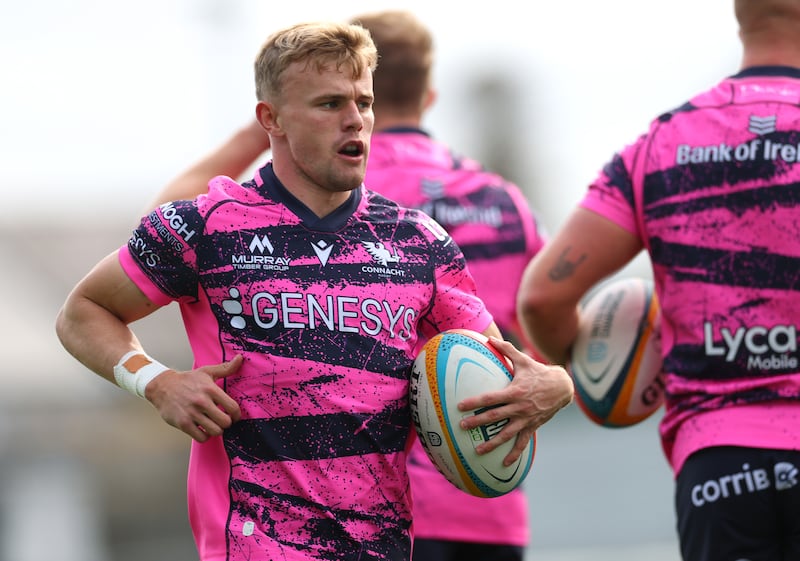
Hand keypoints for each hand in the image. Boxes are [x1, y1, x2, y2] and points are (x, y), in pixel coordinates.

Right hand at [144, 355, 243, 441]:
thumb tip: (240, 358)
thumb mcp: (207, 372)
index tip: (234, 416)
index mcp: (211, 389)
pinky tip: (203, 430)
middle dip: (226, 423)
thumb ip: (226, 368)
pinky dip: (205, 436)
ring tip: (213, 425)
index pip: (232, 407)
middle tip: (223, 421)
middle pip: (225, 422)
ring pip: (214, 431)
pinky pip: (201, 438)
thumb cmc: (187, 380)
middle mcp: (202, 402)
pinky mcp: (183, 423)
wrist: (162, 386)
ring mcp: (192, 413)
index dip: (236, 415)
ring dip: (216, 430)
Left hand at [457, 337, 573, 465]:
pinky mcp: (533, 426)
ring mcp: (526, 419)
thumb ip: (506, 350)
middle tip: (462, 426)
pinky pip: (522, 442)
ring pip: (506, 433)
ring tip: (477, 450)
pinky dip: (514, 454)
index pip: (490, 398)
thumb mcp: (523, 360)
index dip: (475, 402)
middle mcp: (519, 407)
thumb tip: (490, 338)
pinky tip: (504, 464)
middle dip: (477, 422)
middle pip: (494, 416)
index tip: (460, 406)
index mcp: (515, 392)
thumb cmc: (539, 372)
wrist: (562, 387)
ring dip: (492, 443)